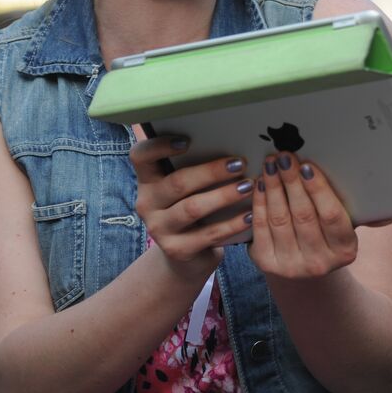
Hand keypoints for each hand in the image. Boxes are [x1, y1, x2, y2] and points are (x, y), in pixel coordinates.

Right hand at [131, 135, 253, 278]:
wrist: (188, 253)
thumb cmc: (193, 205)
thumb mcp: (189, 186)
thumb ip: (197, 165)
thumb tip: (234, 139)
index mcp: (149, 180)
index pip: (141, 156)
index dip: (159, 146)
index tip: (187, 140)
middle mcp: (148, 203)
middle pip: (177, 183)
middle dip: (211, 172)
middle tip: (240, 163)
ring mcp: (159, 229)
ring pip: (192, 208)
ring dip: (223, 195)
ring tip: (248, 186)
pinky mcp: (177, 250)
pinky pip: (208, 234)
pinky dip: (232, 224)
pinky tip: (250, 215)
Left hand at [249, 151, 358, 279]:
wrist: (306, 267)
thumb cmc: (330, 234)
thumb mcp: (350, 226)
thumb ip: (368, 216)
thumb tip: (391, 214)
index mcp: (345, 251)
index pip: (331, 216)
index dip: (318, 190)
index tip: (307, 165)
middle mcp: (319, 263)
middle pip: (303, 215)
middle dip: (292, 181)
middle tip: (285, 156)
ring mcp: (290, 266)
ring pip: (279, 219)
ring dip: (273, 187)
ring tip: (271, 164)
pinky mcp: (266, 264)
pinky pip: (260, 228)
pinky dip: (259, 202)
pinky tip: (261, 183)